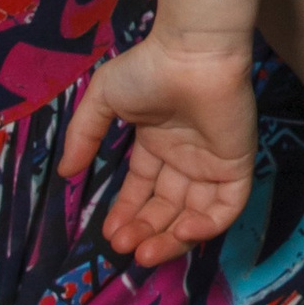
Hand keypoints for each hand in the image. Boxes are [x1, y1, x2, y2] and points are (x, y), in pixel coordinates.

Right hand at [59, 32, 257, 263]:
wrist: (191, 53)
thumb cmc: (149, 69)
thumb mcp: (103, 99)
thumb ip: (84, 136)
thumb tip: (66, 173)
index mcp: (158, 144)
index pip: (143, 190)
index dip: (127, 214)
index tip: (109, 235)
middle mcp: (186, 157)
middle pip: (167, 208)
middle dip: (145, 231)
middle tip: (125, 247)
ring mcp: (212, 162)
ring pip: (195, 214)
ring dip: (172, 238)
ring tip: (145, 251)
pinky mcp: (237, 164)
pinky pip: (228, 206)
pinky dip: (208, 226)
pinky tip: (181, 230)